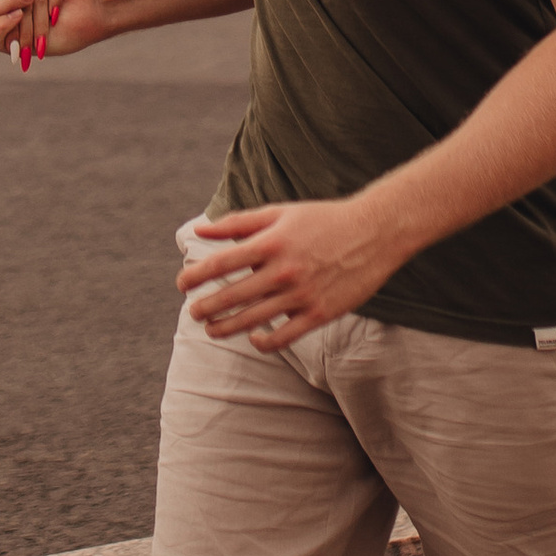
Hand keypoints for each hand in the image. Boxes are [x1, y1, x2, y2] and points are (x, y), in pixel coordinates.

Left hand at [177, 194, 406, 351]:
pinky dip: (264, 342)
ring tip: (210, 330)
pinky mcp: (320, 313)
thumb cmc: (322, 220)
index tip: (182, 284)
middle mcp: (283, 271)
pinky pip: (285, 336)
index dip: (197, 276)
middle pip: (233, 295)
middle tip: (192, 312)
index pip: (222, 264)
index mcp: (271, 243)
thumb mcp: (279, 213)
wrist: (373, 233)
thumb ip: (238, 222)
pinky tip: (253, 339)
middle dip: (206, 307)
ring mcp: (302, 295)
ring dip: (226, 328)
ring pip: (254, 319)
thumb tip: (201, 230)